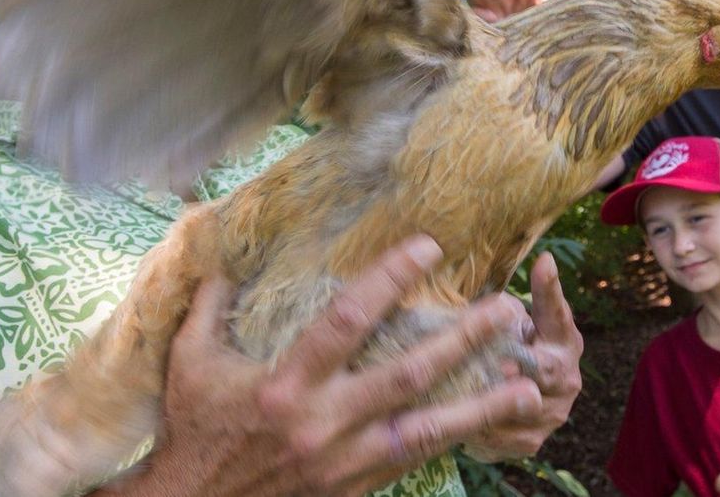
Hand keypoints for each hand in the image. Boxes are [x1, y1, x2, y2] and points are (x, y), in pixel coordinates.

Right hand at [97, 236, 541, 496]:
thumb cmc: (194, 430)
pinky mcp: (356, 487)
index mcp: (284, 386)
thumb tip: (223, 252)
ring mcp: (345, 461)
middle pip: (407, 375)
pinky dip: (454, 439)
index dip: (389, 280)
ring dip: (481, 406)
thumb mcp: (189, 362)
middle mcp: (322, 423)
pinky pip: (415, 459)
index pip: (347, 321)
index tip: (429, 246)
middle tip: (507, 309)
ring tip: (529, 385)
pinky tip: (487, 422)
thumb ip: (210, 305)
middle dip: (462, 340)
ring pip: (427, 429)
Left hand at [462, 252, 583, 460]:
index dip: (550, 290)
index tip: (543, 263)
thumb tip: (494, 295)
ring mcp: (551, 414)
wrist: (508, 401)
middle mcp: (566, 377)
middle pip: (544, 370)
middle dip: (517, 365)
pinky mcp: (530, 441)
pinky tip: (454, 420)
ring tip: (462, 393)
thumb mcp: (508, 323)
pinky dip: (478, 429)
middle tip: (494, 361)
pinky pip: (502, 437)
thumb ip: (505, 310)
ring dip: (492, 401)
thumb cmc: (504, 347)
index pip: (558, 313)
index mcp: (564, 341)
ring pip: (521, 408)